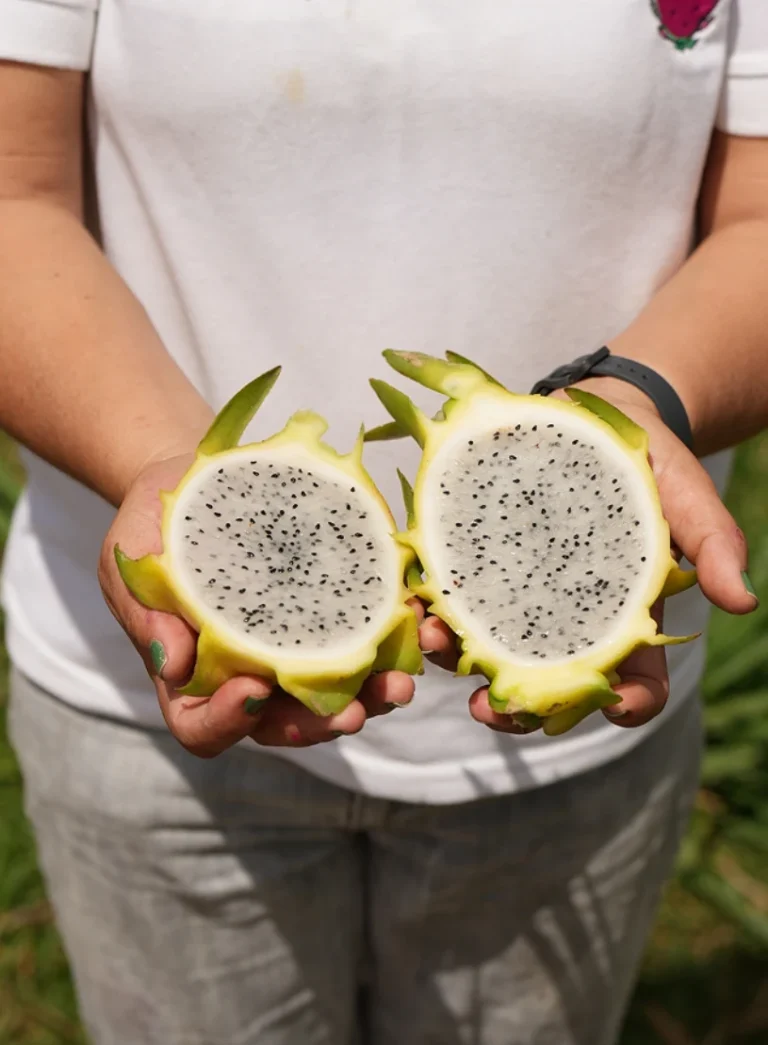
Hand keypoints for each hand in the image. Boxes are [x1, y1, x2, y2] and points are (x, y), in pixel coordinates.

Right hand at [98, 455, 414, 757]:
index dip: (229, 721)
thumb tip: (172, 664)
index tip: (253, 690)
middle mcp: (248, 675)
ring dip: (370, 696)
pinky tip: (415, 625)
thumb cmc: (153, 530)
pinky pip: (366, 639)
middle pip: (282, 724)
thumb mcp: (132, 563)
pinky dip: (394, 639)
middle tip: (351, 713)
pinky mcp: (333, 613)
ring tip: (397, 683)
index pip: (204, 727)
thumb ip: (147, 615)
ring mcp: (294, 649)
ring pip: (334, 694)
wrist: (193, 482)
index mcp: (193, 678)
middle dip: (319, 724)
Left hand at [417, 379, 757, 733]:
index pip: (633, 683)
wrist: (591, 416)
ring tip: (435, 646)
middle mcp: (567, 621)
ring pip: (489, 649)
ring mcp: (519, 597)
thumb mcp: (687, 494)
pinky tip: (414, 602)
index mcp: (624, 619)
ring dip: (458, 660)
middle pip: (546, 685)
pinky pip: (454, 597)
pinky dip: (432, 606)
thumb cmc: (649, 463)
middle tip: (492, 708)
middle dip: (517, 708)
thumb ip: (713, 542)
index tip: (608, 705)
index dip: (624, 704)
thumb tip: (741, 601)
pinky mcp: (479, 564)